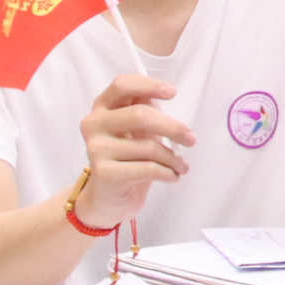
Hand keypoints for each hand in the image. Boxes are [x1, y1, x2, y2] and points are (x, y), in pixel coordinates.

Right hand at [80, 74, 195, 212]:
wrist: (108, 198)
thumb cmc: (127, 159)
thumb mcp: (137, 131)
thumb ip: (146, 111)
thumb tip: (166, 95)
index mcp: (102, 107)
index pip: (122, 85)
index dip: (148, 85)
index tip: (173, 93)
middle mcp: (93, 124)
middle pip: (140, 115)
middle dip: (173, 127)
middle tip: (191, 139)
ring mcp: (96, 148)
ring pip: (148, 146)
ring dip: (173, 158)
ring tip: (181, 165)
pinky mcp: (104, 172)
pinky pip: (147, 168)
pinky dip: (168, 172)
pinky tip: (172, 176)